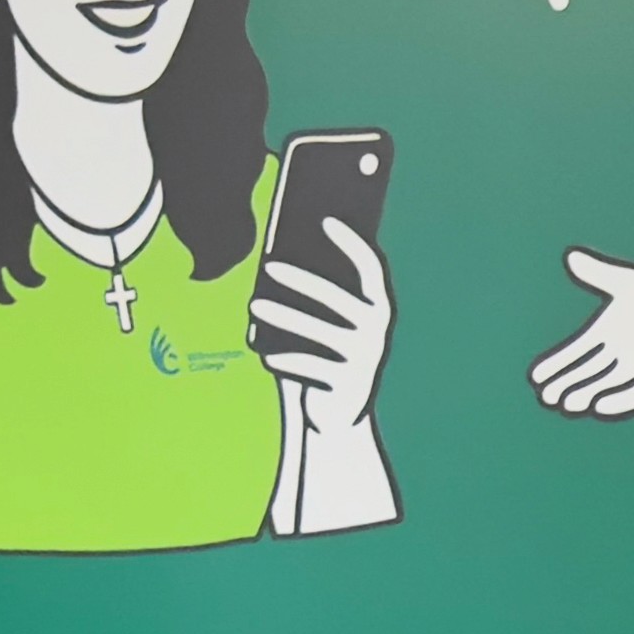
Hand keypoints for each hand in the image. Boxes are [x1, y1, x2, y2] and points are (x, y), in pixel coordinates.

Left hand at [251, 218, 391, 426]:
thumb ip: (322, 298)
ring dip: (284, 316)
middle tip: (270, 266)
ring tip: (254, 305)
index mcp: (378, 308)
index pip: (371, 268)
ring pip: (318, 332)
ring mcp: (364, 359)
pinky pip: (310, 367)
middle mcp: (377, 331)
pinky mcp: (346, 385)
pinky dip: (286, 360)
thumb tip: (282, 261)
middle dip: (302, 279)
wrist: (340, 412)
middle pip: (337, 298)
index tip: (326, 220)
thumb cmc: (329, 355)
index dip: (352, 243)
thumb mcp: (332, 326)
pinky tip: (265, 354)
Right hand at [530, 250, 633, 420]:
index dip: (557, 363)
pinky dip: (619, 399)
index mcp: (607, 333)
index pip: (577, 351)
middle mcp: (617, 356)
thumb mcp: (631, 283)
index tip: (536, 376)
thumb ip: (600, 274)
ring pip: (606, 384)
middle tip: (545, 397)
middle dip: (566, 384)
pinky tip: (600, 406)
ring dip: (586, 393)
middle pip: (587, 373)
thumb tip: (571, 256)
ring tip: (567, 404)